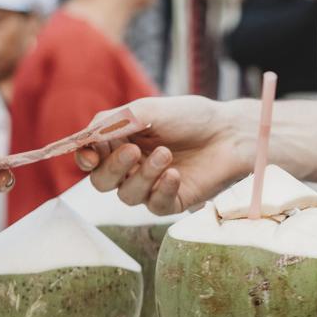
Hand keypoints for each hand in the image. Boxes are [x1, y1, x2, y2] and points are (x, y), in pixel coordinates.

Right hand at [74, 96, 253, 215]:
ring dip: (143, 176)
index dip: (85, 158)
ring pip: (127, 195)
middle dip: (113, 168)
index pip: (90, 157)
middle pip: (102, 181)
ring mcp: (152, 185)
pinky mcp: (173, 200)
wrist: (231, 131)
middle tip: (133, 151)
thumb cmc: (192, 116)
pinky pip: (155, 206)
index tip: (91, 155)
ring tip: (166, 155)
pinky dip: (162, 190)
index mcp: (121, 141)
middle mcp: (132, 166)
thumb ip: (115, 120)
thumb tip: (85, 136)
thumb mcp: (150, 109)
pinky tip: (175, 174)